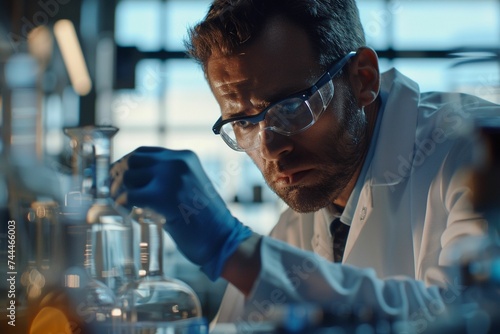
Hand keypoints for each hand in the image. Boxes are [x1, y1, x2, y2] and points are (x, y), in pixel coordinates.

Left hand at [110, 146, 252, 279]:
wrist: (223, 238)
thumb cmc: (206, 219)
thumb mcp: (190, 186)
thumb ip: (167, 179)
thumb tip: (133, 181)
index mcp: (185, 157)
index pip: (144, 152)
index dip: (125, 163)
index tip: (117, 176)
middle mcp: (177, 162)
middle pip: (132, 160)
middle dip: (117, 176)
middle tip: (112, 192)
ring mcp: (171, 178)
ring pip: (127, 176)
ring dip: (117, 191)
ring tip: (120, 204)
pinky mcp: (163, 197)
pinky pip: (129, 196)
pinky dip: (121, 204)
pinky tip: (126, 213)